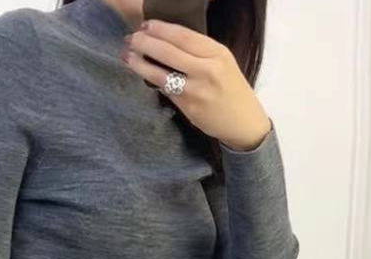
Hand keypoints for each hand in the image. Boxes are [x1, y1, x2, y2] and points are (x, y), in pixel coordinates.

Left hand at [121, 18, 271, 151]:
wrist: (244, 122)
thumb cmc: (231, 89)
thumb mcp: (222, 62)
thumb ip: (199, 52)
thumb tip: (167, 41)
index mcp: (217, 53)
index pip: (183, 35)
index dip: (161, 29)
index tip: (146, 25)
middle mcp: (208, 70)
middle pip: (169, 51)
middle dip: (146, 42)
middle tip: (130, 38)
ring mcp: (197, 90)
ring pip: (162, 73)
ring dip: (141, 63)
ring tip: (127, 55)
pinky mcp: (189, 107)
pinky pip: (165, 90)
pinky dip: (151, 80)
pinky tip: (141, 73)